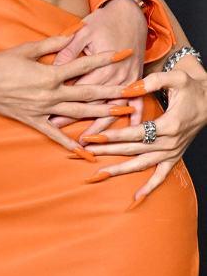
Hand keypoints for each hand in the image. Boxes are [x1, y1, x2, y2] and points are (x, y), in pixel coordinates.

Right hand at [0, 34, 126, 152]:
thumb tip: (71, 35)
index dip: (105, 57)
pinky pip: (55, 134)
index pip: (83, 64)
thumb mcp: (26, 49)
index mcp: (49, 73)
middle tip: (135, 91)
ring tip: (122, 114)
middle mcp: (50, 93)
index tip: (123, 53)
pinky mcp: (33, 120)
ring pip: (78, 113)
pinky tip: (87, 151)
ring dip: (102, 114)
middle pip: (88, 92)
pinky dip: (71, 144)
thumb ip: (51, 44)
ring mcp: (43, 109)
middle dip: (114, 91)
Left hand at [50, 0, 147, 134]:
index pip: (78, 92)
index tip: (51, 121)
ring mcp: (127, 79)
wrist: (130, 13)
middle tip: (64, 139)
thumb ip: (67, 49)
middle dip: (80, 123)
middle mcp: (115, 76)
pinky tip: (127, 133)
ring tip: (92, 142)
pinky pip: (136, 103)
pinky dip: (132, 118)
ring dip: (102, 125)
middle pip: (94, 104)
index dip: (64, 106)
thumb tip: (53, 66)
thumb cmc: (103, 20)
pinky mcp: (136, 79)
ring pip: (113, 108)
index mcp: (99, 66)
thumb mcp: (83, 31)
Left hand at [81, 66, 206, 200]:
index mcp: (169, 125)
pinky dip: (150, 187)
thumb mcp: (176, 78)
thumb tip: (131, 88)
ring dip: (119, 169)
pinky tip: (136, 197)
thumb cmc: (191, 89)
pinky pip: (161, 176)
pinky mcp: (174, 157)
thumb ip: (153, 81)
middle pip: (133, 149)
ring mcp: (172, 152)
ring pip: (142, 164)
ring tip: (99, 173)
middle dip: (107, 150)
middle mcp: (170, 143)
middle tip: (85, 151)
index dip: (114, 135)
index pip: (135, 132)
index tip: (94, 137)